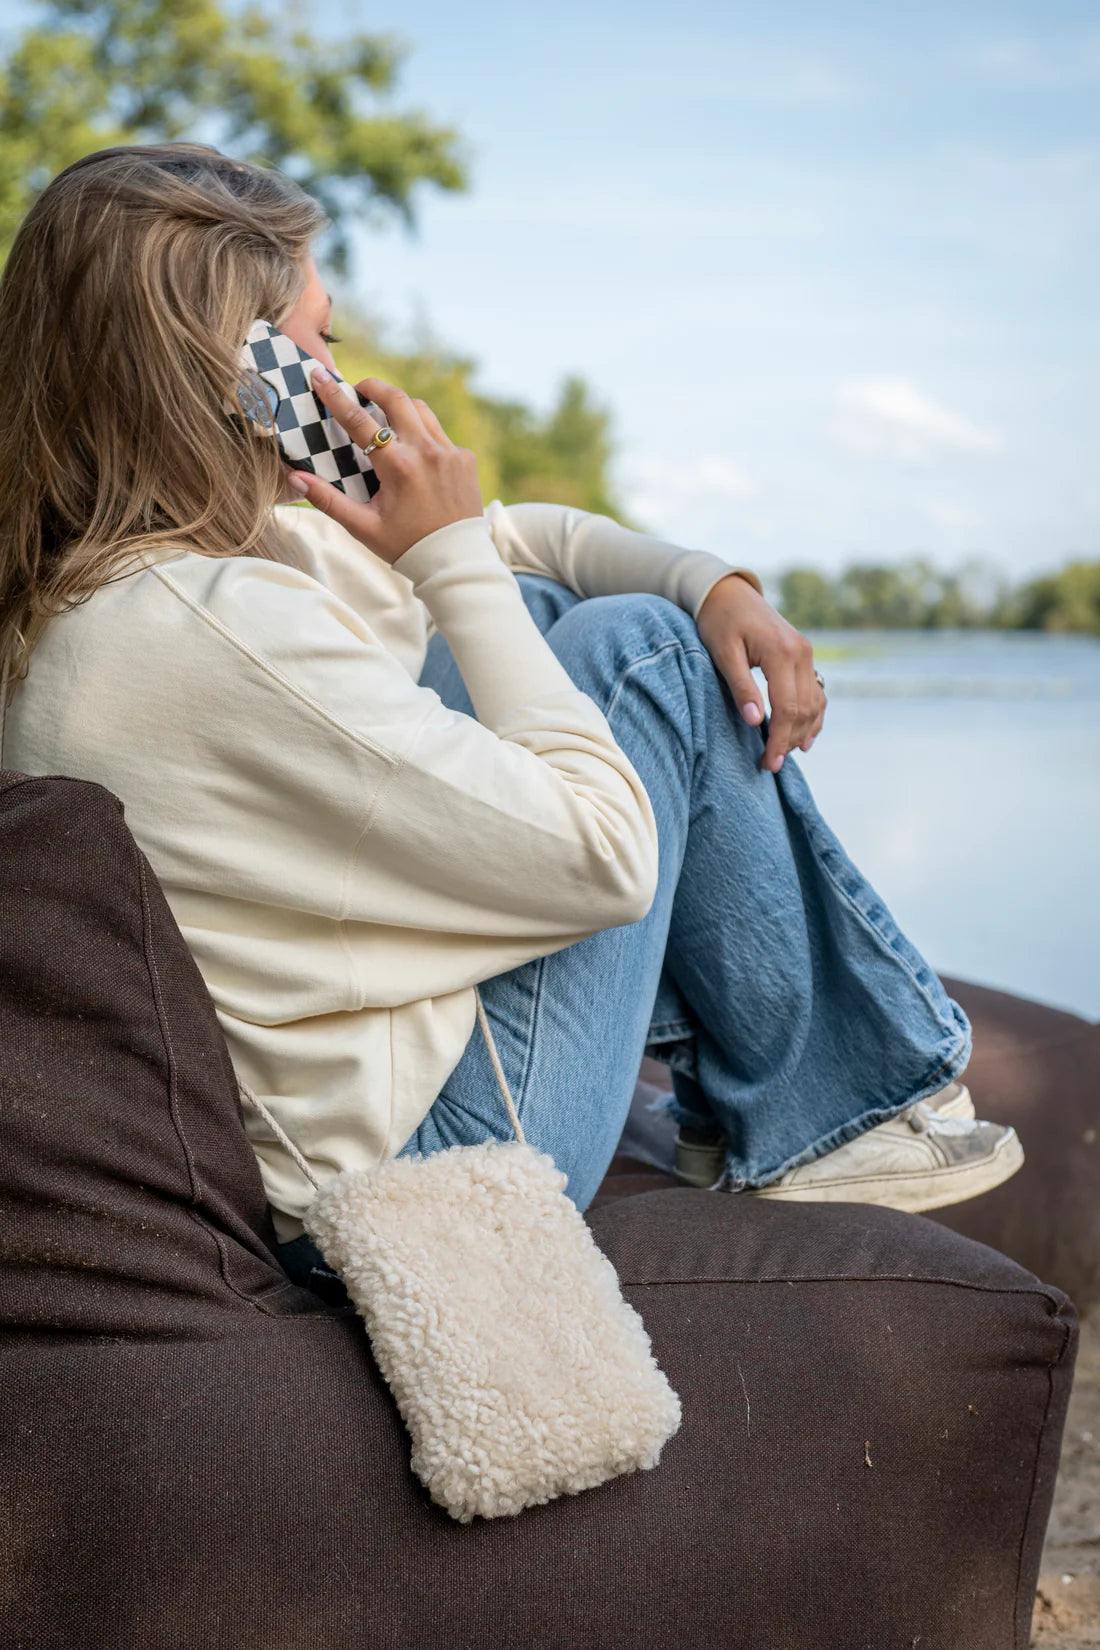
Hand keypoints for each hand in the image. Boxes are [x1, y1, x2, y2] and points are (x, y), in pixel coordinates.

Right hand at [285, 373, 483, 564]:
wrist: (456, 562)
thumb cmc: (406, 547)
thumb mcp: (363, 527)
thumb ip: (328, 499)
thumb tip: (295, 477)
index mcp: (398, 466)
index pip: (358, 420)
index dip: (335, 396)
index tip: (319, 376)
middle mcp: (426, 451)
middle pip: (396, 398)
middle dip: (373, 387)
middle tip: (358, 389)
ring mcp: (450, 452)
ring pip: (420, 410)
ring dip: (400, 407)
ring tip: (384, 415)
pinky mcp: (465, 459)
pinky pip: (440, 434)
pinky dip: (423, 434)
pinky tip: (413, 451)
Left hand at [696, 574, 825, 772]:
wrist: (728, 592)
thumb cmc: (719, 621)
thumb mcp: (723, 653)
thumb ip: (741, 687)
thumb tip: (755, 722)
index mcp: (782, 652)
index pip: (787, 707)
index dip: (779, 739)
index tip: (767, 762)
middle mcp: (802, 652)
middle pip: (804, 709)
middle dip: (789, 740)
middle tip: (770, 764)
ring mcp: (806, 653)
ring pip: (815, 703)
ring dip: (802, 731)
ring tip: (783, 754)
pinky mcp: (804, 655)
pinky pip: (817, 692)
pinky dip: (813, 716)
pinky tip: (804, 738)